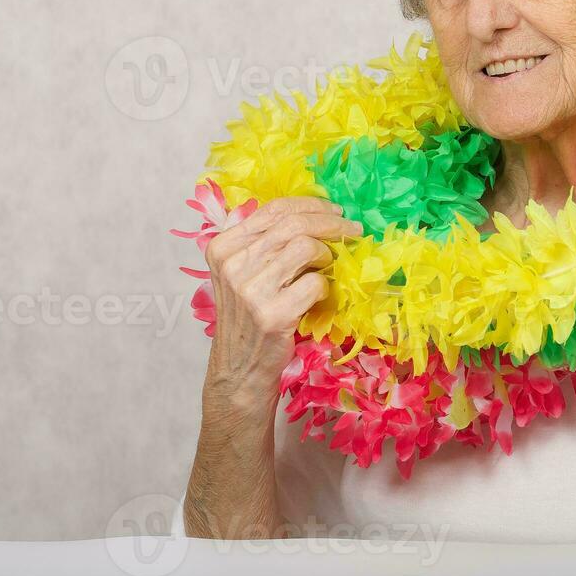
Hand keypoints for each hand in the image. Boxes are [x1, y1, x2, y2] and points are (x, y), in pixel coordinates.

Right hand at [200, 196, 362, 414]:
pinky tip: (320, 296)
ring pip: (305, 247)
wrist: (240, 370)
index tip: (335, 210)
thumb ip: (260, 241)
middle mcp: (232, 264)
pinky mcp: (272, 314)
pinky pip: (314, 283)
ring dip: (327, 254)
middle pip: (293, 224)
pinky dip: (325, 287)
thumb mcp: (240, 273)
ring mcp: (250, 290)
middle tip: (353, 231)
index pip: (273, 209)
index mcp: (223, 247)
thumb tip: (307, 209)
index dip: (311, 205)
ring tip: (330, 266)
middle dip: (331, 223)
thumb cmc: (248, 317)